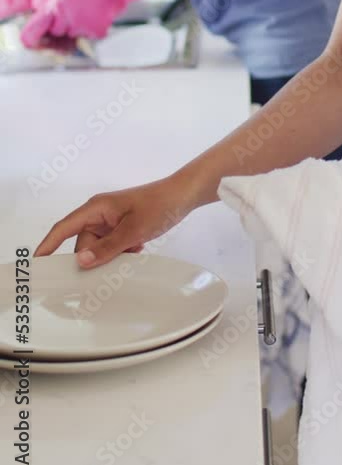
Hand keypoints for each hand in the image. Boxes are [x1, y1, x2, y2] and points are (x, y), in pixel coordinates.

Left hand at [21, 0, 124, 46]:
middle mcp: (66, 21)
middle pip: (55, 31)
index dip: (29, 37)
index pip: (31, 33)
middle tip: (70, 3)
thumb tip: (37, 11)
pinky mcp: (98, 31)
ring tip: (85, 3)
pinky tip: (95, 9)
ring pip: (72, 32)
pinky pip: (89, 33)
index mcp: (52, 7)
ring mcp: (83, 28)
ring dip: (75, 23)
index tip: (30, 38)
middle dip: (59, 21)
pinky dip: (91, 25)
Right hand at [33, 176, 190, 268]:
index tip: (36, 263)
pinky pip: (111, 247)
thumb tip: (81, 261)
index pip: (63, 228)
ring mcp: (110, 221)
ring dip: (112, 256)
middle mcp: (99, 214)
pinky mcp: (121, 227)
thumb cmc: (158, 205)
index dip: (47, 245)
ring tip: (132, 251)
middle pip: (83, 244)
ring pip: (99, 248)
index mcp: (95, 208)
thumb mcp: (133, 231)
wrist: (183, 196)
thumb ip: (107, 248)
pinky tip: (138, 248)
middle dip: (95, 258)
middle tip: (108, 268)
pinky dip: (122, 252)